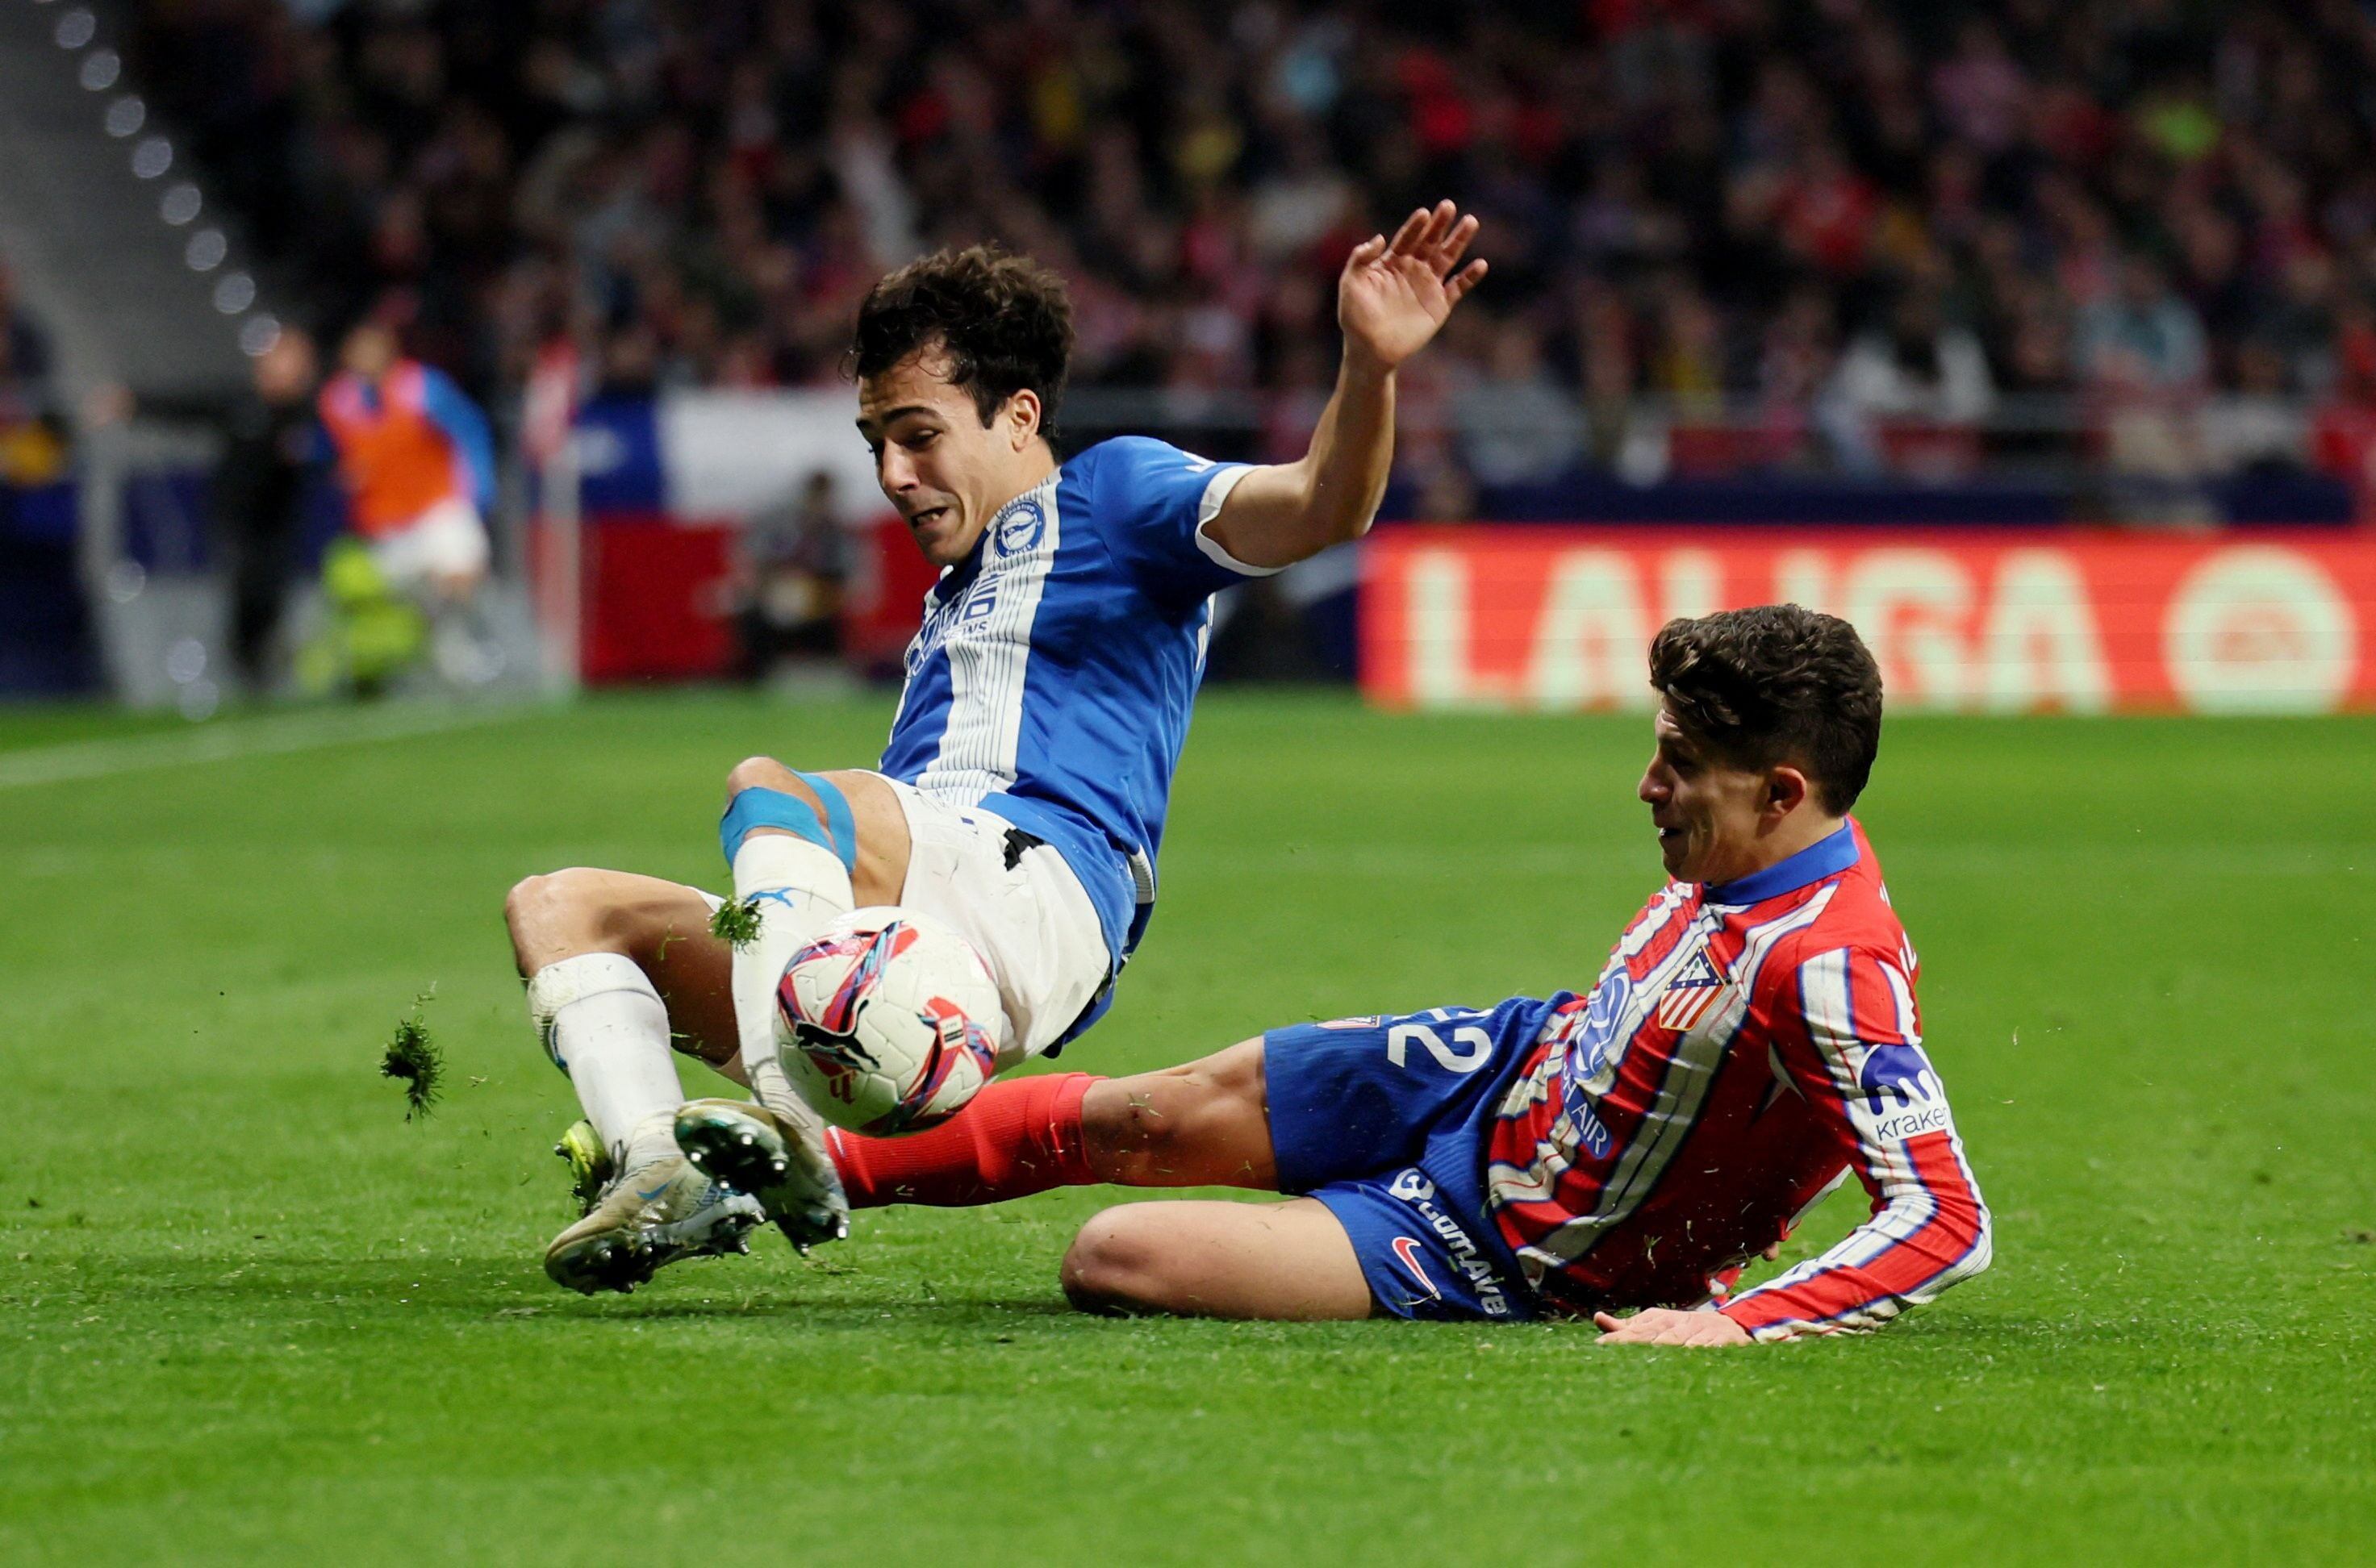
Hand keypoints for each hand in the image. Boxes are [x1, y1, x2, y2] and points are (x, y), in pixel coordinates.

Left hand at [1337, 200, 1486, 373]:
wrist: (1371, 351)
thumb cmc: (1356, 318)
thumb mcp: (1350, 285)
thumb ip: (1360, 259)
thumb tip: (1380, 237)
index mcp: (1391, 262)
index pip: (1407, 238)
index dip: (1415, 226)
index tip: (1424, 214)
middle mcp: (1412, 269)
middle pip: (1429, 241)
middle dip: (1439, 224)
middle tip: (1448, 206)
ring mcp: (1428, 286)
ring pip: (1447, 258)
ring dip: (1459, 240)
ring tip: (1470, 222)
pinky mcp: (1440, 305)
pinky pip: (1458, 287)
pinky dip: (1469, 276)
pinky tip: (1480, 264)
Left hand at [1593, 1307, 1752, 1347]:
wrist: (1730, 1326)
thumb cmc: (1684, 1328)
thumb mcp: (1656, 1323)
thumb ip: (1627, 1326)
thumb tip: (1598, 1318)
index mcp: (1660, 1320)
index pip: (1636, 1329)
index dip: (1619, 1337)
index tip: (1600, 1345)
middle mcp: (1677, 1324)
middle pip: (1654, 1334)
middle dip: (1635, 1342)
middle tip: (1617, 1354)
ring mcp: (1700, 1332)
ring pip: (1679, 1339)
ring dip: (1665, 1345)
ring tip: (1649, 1354)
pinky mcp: (1721, 1341)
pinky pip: (1709, 1346)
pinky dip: (1700, 1350)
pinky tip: (1690, 1355)